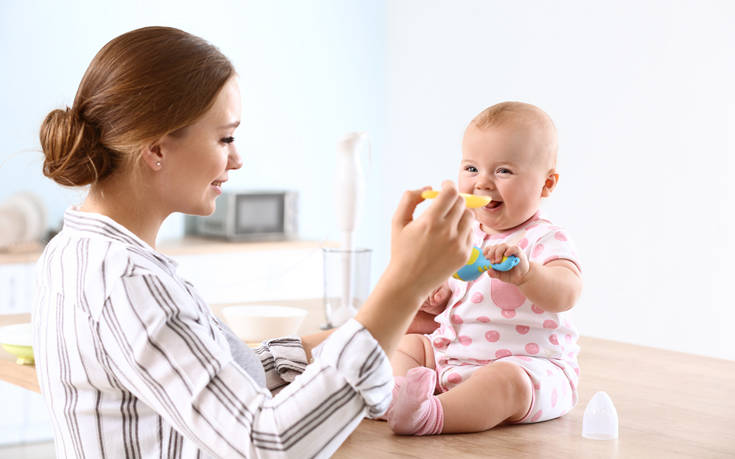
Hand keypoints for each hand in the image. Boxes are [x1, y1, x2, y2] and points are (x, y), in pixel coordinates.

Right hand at [354, 181, 472, 355]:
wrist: (408, 282)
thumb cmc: (401, 251)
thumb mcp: (397, 222)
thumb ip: (409, 199)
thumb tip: (428, 188)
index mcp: (430, 221)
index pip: (450, 193)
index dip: (448, 185)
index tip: (444, 186)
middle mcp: (447, 231)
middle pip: (462, 202)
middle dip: (454, 198)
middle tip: (446, 202)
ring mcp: (459, 243)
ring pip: (469, 216)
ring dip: (461, 212)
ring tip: (449, 219)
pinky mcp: (465, 254)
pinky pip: (471, 232)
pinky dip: (464, 229)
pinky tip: (451, 234)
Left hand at [483, 243, 530, 284]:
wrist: (522, 277)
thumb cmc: (510, 274)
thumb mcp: (499, 275)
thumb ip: (493, 273)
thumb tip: (488, 271)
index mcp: (498, 254)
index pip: (490, 248)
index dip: (486, 251)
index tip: (485, 258)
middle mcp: (504, 250)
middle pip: (495, 246)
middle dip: (491, 254)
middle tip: (492, 262)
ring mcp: (511, 250)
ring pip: (503, 245)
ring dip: (498, 252)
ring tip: (498, 261)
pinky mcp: (518, 252)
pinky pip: (513, 248)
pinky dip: (509, 250)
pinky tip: (506, 255)